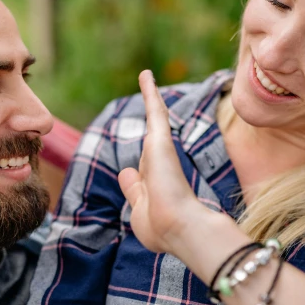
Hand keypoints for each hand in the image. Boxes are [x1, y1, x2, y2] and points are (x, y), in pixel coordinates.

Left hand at [118, 70, 208, 253]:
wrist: (179, 227)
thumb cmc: (159, 227)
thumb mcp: (139, 209)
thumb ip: (133, 189)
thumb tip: (125, 171)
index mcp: (154, 182)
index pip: (145, 166)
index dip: (142, 162)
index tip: (140, 157)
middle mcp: (159, 163)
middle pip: (153, 134)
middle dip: (152, 116)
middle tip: (150, 96)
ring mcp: (161, 150)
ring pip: (156, 116)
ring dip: (151, 96)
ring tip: (146, 77)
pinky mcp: (161, 139)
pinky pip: (154, 109)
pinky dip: (149, 92)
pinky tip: (145, 76)